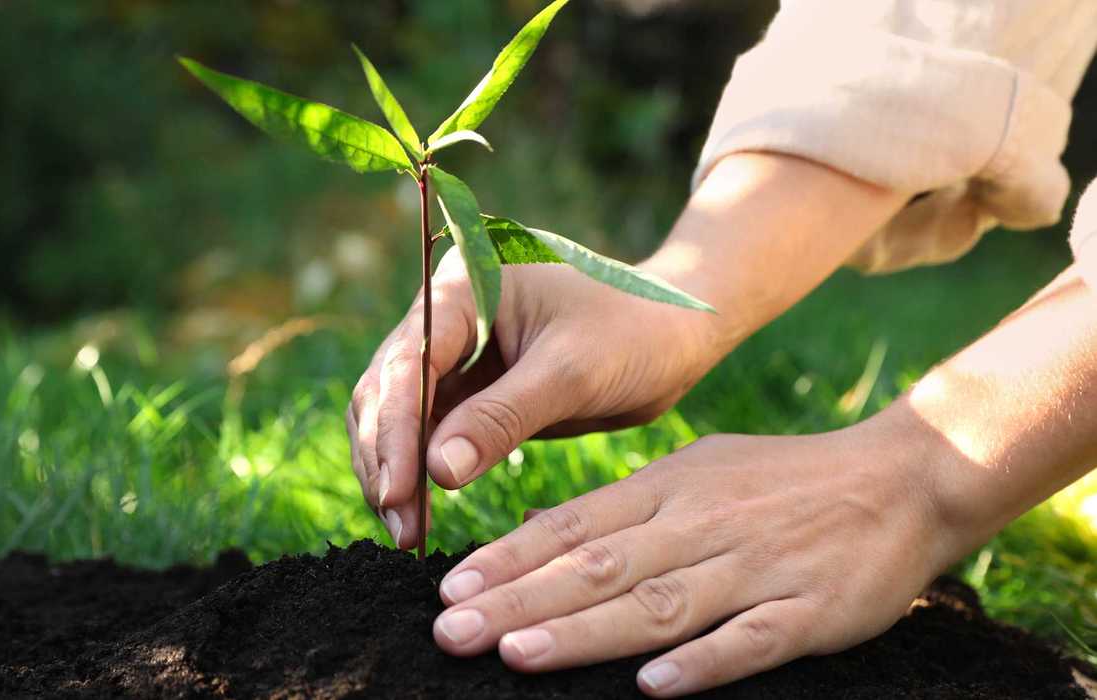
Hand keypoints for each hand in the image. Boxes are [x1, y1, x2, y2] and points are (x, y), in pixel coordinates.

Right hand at [347, 247, 719, 547]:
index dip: (396, 429)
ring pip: (398, 416)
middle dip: (387, 458)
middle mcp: (447, 314)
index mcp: (465, 284)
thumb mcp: (571, 373)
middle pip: (388, 389)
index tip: (396, 491)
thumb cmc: (636, 334)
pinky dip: (420, 474)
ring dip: (395, 472)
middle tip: (399, 526)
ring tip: (407, 533)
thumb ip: (502, 418)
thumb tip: (436, 472)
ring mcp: (455, 354)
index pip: (410, 360)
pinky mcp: (470, 391)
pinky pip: (428, 435)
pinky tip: (420, 517)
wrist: (677, 336)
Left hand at [430, 423, 956, 695]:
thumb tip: (547, 530)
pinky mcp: (809, 609)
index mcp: (669, 489)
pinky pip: (751, 640)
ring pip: (658, 603)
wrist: (902, 476)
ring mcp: (754, 567)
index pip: (573, 524)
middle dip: (520, 601)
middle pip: (598, 567)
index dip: (510, 558)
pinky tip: (653, 685)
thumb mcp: (698, 470)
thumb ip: (627, 505)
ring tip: (518, 652)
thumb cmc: (783, 479)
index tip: (450, 588)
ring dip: (585, 631)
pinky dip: (703, 662)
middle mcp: (700, 525)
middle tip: (451, 631)